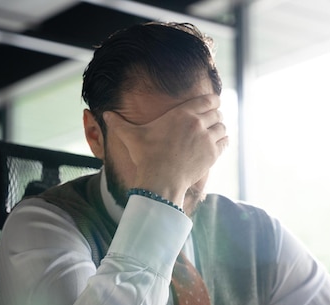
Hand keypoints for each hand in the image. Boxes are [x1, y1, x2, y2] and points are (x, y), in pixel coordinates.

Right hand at [102, 94, 227, 204]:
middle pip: (217, 113)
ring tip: (216, 132)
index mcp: (182, 113)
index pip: (209, 100)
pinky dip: (224, 141)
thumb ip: (119, 123)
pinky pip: (225, 142)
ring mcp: (207, 139)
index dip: (214, 101)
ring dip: (220, 128)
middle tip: (214, 119)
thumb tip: (104, 114)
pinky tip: (219, 143)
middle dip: (217, 115)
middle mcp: (198, 123)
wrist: (160, 180)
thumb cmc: (146, 157)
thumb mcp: (131, 137)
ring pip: (223, 127)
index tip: (214, 103)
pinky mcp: (212, 154)